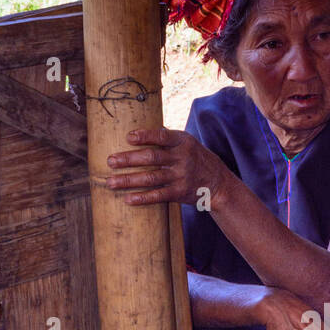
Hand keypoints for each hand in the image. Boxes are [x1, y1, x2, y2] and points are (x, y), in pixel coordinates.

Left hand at [105, 128, 225, 205]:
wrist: (218, 182)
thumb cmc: (195, 158)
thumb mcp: (187, 143)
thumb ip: (166, 138)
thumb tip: (138, 131)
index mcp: (182, 142)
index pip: (162, 137)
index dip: (145, 136)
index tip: (128, 137)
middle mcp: (182, 158)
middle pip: (152, 158)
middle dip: (129, 159)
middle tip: (110, 161)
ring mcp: (181, 176)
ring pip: (151, 178)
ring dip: (129, 180)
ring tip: (111, 182)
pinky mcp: (180, 193)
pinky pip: (158, 195)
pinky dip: (142, 198)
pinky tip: (128, 198)